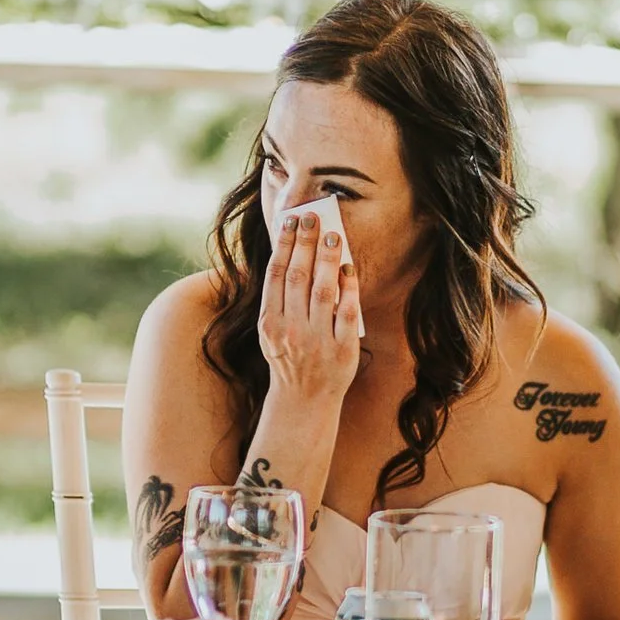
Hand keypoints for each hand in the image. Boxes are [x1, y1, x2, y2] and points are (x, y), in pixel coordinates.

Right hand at [258, 210, 361, 403]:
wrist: (303, 401)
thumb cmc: (289, 357)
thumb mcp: (272, 332)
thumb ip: (279, 299)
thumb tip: (292, 254)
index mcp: (270, 322)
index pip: (276, 275)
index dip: (284, 245)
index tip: (291, 222)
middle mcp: (290, 329)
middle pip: (298, 277)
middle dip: (305, 243)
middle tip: (313, 218)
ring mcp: (316, 340)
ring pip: (322, 290)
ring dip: (327, 260)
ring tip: (332, 235)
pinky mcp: (341, 350)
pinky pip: (346, 312)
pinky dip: (348, 289)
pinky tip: (349, 268)